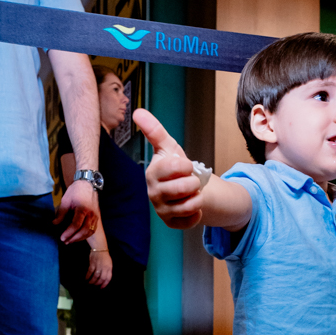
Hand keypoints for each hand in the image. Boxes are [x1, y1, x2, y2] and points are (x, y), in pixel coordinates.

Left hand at [54, 179, 99, 242]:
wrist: (88, 185)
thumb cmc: (75, 192)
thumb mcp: (66, 200)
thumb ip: (61, 213)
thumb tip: (55, 223)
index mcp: (82, 209)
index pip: (76, 225)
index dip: (68, 233)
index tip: (62, 237)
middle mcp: (90, 214)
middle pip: (84, 230)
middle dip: (74, 238)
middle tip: (65, 241)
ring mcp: (95, 216)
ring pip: (89, 232)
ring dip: (80, 238)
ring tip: (71, 241)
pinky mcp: (97, 218)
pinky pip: (92, 230)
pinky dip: (85, 235)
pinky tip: (78, 237)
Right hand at [86, 249, 112, 287]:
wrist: (100, 248)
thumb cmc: (105, 257)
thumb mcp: (109, 264)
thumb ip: (107, 271)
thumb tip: (104, 279)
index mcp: (109, 268)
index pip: (108, 278)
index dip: (105, 284)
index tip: (101, 287)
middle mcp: (104, 268)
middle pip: (101, 278)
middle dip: (98, 283)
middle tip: (95, 285)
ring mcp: (98, 266)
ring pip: (95, 276)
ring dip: (92, 281)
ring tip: (90, 283)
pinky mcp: (92, 263)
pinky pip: (90, 272)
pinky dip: (88, 276)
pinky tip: (86, 279)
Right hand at [133, 108, 202, 228]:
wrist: (183, 187)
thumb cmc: (174, 166)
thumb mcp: (167, 147)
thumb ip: (154, 130)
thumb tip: (137, 112)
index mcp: (152, 173)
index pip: (174, 167)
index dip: (186, 166)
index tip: (186, 166)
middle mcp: (153, 193)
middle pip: (184, 188)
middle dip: (195, 183)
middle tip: (192, 181)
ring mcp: (161, 209)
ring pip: (188, 206)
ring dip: (198, 198)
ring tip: (193, 193)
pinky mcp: (170, 223)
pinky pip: (189, 221)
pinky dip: (197, 214)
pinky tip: (193, 206)